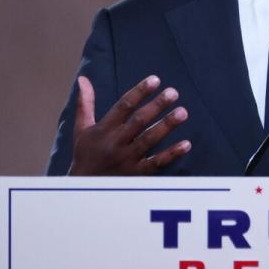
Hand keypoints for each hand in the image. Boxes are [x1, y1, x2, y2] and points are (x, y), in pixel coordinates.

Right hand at [69, 75, 190, 174]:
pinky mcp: (137, 175)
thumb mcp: (82, 129)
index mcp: (103, 129)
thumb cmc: (85, 155)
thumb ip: (85, 104)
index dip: (139, 92)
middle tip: (173, 92)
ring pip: (149, 140)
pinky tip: (186, 144)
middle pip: (138, 121)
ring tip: (182, 112)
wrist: (84, 190)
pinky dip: (172, 154)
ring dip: (166, 126)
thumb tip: (83, 79)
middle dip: (156, 106)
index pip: (123, 106)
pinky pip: (156, 163)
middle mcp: (115, 143)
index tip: (155, 80)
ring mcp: (127, 159)